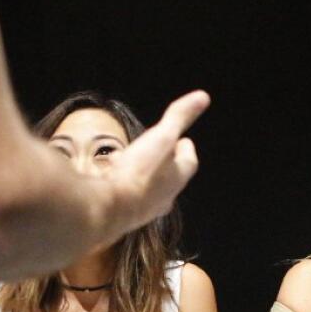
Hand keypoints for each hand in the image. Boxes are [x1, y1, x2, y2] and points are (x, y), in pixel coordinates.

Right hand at [106, 91, 209, 231]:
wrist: (108, 209)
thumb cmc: (140, 172)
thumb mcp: (161, 138)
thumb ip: (179, 118)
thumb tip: (203, 97)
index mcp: (177, 178)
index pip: (189, 162)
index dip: (186, 149)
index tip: (182, 139)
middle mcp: (164, 197)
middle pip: (169, 176)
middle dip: (163, 160)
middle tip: (156, 147)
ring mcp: (144, 208)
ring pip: (147, 185)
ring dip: (141, 171)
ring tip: (128, 158)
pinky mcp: (123, 214)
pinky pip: (126, 193)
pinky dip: (122, 181)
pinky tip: (110, 174)